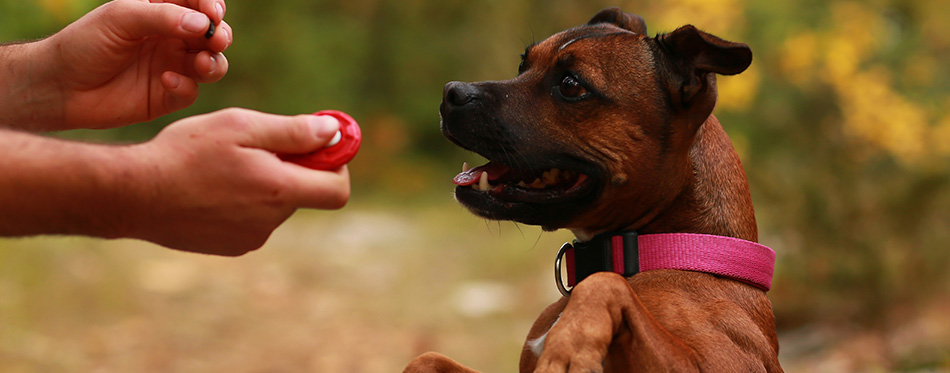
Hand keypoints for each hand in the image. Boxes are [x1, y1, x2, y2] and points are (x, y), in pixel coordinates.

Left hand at [33, 0, 232, 129]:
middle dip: (220, 36)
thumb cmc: (85, 43)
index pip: (197, 4)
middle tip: (216, 40)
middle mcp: (170, 39)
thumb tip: (204, 24)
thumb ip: (162, 17)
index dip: (212, 5)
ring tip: (201, 64)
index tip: (214, 13)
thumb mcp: (121, 18)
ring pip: (212, 64)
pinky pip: (192, 91)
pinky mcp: (167, 97)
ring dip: (214, 63)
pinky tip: (167, 81)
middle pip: (212, 35)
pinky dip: (187, 86)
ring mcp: (171, 68)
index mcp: (160, 13)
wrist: (61, 87)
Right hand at [123, 108, 350, 255]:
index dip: (336, 164)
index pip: (337, 190)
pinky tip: (211, 186)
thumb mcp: (241, 126)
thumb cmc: (185, 153)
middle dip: (292, 167)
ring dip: (264, 183)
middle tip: (256, 145)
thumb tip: (334, 133)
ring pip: (275, 204)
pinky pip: (253, 219)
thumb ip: (293, 132)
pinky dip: (243, 200)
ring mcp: (250, 238)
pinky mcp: (231, 246)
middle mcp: (270, 221)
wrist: (134, 194)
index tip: (320, 145)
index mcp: (279, 191)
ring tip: (224, 165)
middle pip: (304, 192)